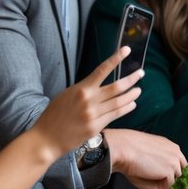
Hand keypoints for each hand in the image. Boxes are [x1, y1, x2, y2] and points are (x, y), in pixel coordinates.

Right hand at [28, 47, 141, 162]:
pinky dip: (126, 108)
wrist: (46, 139)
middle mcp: (89, 100)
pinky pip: (116, 115)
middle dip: (132, 79)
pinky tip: (132, 103)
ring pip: (119, 102)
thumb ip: (84, 90)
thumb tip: (98, 85)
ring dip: (132, 95)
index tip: (126, 50)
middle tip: (141, 73)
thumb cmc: (54, 115)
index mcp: (81, 88)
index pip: (102, 70)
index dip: (116, 58)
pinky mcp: (96, 127)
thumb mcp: (67, 95)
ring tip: (138, 90)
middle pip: (117, 87)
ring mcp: (94, 114)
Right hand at [104, 128, 187, 188]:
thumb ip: (163, 162)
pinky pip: (166, 187)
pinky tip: (145, 176)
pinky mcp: (170, 172)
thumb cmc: (131, 150)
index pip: (178, 163)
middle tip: (150, 175)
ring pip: (173, 180)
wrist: (123, 147)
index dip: (168, 170)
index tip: (156, 172)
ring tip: (145, 173)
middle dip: (168, 176)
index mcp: (171, 146)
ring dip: (161, 181)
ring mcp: (175, 163)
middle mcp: (177, 152)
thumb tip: (168, 177)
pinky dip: (156, 186)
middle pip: (179, 172)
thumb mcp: (151, 154)